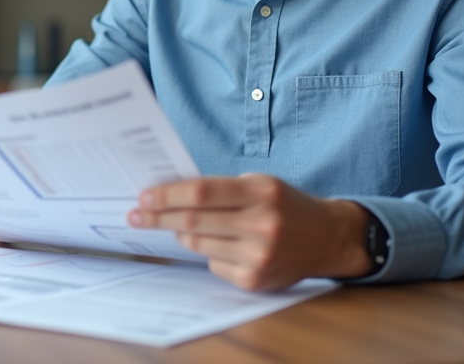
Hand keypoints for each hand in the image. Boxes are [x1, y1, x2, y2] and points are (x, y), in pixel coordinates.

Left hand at [128, 174, 372, 289]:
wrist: (327, 238)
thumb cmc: (285, 204)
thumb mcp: (259, 184)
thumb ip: (221, 188)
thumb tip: (170, 195)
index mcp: (261, 192)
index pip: (201, 192)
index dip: (167, 195)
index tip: (144, 196)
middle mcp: (261, 225)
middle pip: (193, 221)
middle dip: (158, 217)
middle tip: (136, 215)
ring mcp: (259, 256)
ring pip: (198, 245)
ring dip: (180, 234)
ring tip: (177, 226)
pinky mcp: (255, 280)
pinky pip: (212, 265)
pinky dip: (207, 252)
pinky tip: (220, 244)